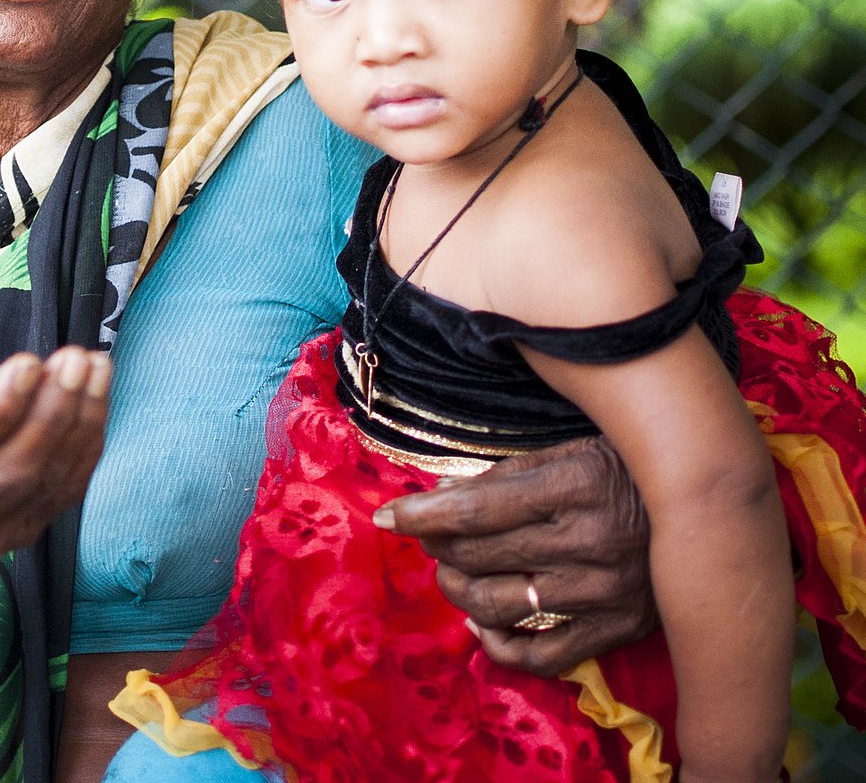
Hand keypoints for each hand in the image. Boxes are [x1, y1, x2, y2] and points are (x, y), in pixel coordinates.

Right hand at [0, 346, 109, 573]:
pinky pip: (66, 489)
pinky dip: (87, 442)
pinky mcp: (22, 536)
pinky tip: (96, 400)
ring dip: (80, 421)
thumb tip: (29, 376)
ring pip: (46, 481)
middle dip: (51, 412)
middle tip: (74, 362)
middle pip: (11, 472)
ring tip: (95, 369)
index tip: (29, 364)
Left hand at [374, 436, 654, 675]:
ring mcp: (605, 591)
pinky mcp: (618, 628)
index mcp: (577, 484)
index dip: (425, 514)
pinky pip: (544, 655)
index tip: (389, 517)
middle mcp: (590, 541)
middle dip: (439, 546)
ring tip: (452, 571)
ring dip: (460, 588)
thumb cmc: (630, 466)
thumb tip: (442, 495)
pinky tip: (482, 625)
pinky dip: (500, 645)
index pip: (479, 507)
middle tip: (426, 537)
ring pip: (502, 603)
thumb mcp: (572, 450)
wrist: (714, 508)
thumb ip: (509, 475)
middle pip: (483, 553)